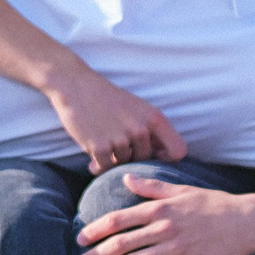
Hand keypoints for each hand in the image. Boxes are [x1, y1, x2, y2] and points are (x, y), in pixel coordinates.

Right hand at [43, 64, 186, 171]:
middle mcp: (140, 129)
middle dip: (131, 157)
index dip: (168, 159)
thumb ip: (152, 129)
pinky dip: (98, 167)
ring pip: (124, 164)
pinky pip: (105, 168)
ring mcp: (120, 138)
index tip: (154, 156)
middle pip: (145, 159)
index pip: (178, 151)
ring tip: (101, 151)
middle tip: (116, 150)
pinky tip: (92, 162)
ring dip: (112, 161)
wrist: (75, 86)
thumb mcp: (137, 108)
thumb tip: (162, 155)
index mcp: (154, 118)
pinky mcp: (99, 147)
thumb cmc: (107, 98)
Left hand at [76, 174, 254, 254]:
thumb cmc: (214, 204)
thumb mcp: (182, 190)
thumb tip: (125, 177)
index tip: (80, 239)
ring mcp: (176, 248)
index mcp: (160, 208)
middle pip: (121, 243)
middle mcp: (164, 228)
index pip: (118, 219)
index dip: (95, 230)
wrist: (249, 222)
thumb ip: (152, 187)